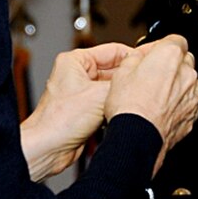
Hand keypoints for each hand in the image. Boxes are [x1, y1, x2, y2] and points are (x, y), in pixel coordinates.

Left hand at [20, 42, 133, 180]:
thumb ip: (122, 83)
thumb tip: (139, 76)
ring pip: (111, 88)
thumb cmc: (59, 120)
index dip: (133, 57)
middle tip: (146, 83)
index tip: (148, 63)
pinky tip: (123, 111)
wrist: (49, 148)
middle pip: (113, 70)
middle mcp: (76, 74)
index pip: (113, 50)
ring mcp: (81, 93)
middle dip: (128, 78)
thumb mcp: (99, 95)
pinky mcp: (84, 110)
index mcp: (75, 61)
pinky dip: (115, 107)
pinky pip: (106, 103)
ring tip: (135, 98)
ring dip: (121, 95)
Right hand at [104, 34, 197, 174]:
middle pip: (185, 60)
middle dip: (172, 65)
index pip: (175, 39)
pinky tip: (167, 108)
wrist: (137, 136)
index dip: (162, 46)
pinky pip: (193, 103)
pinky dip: (183, 104)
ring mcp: (192, 94)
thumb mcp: (121, 72)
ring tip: (162, 93)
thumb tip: (138, 57)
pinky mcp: (193, 114)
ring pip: (194, 82)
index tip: (154, 53)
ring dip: (181, 84)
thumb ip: (135, 58)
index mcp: (169, 56)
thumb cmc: (129, 106)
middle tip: (153, 74)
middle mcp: (186, 73)